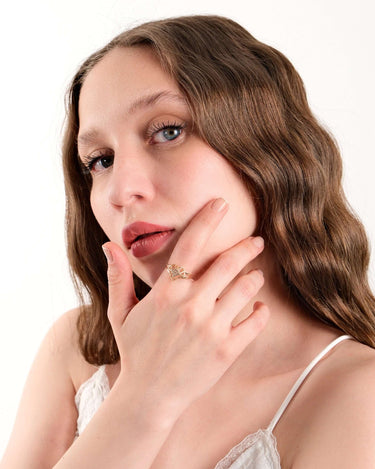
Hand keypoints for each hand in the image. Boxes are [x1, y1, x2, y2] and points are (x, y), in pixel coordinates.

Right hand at [102, 198, 268, 413]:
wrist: (149, 396)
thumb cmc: (136, 351)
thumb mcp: (120, 313)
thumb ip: (118, 277)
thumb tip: (110, 245)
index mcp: (166, 292)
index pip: (191, 244)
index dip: (208, 219)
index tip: (222, 204)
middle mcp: (191, 305)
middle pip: (228, 263)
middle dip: (247, 247)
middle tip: (257, 241)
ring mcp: (211, 328)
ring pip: (246, 289)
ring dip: (255, 278)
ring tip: (257, 275)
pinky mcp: (226, 350)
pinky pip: (255, 322)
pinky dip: (262, 311)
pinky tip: (260, 308)